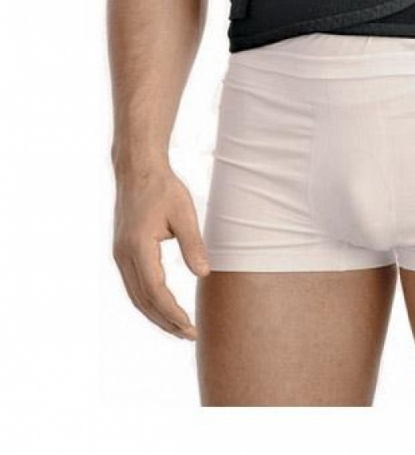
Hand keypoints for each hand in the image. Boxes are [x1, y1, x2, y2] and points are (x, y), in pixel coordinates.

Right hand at [112, 164, 209, 339]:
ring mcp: (119, 254)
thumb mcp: (185, 214)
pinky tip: (163, 307)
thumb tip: (203, 274)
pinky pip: (133, 285)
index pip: (156, 291)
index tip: (191, 327)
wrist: (138, 169)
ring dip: (156, 315)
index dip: (173, 313)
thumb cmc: (164, 188)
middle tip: (189, 335)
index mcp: (138, 247)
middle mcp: (123, 255)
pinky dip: (148, 301)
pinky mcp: (122, 251)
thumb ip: (193, 245)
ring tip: (178, 328)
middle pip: (143, 300)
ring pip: (136, 296)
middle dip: (165, 321)